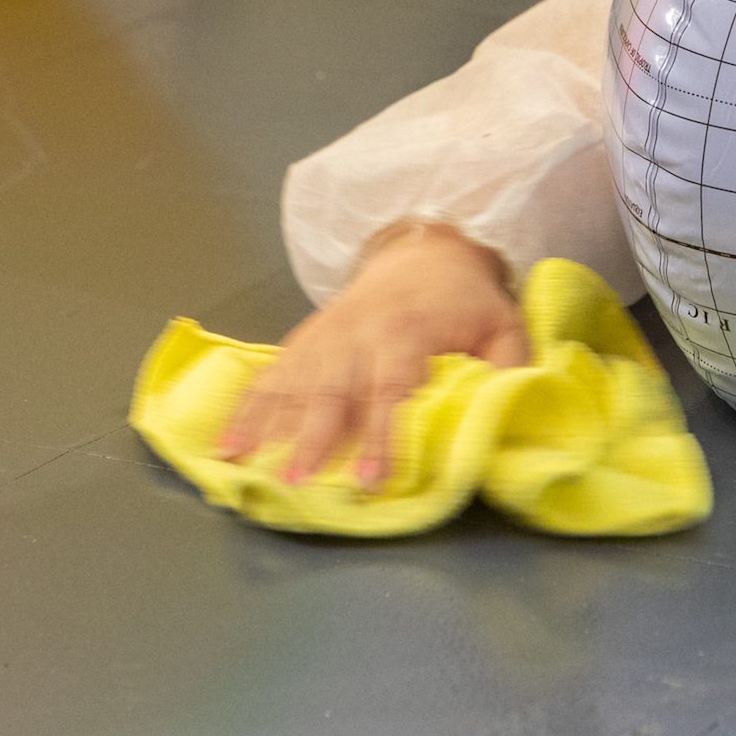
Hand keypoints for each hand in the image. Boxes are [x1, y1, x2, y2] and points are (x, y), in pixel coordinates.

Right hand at [216, 223, 529, 488]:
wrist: (422, 254)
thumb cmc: (465, 302)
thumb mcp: (505, 325)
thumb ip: (510, 367)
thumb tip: (507, 413)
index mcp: (408, 330)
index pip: (392, 388)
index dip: (381, 437)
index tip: (369, 480)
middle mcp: (358, 333)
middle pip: (332, 389)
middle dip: (312, 437)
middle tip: (297, 481)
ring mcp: (325, 337)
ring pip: (292, 383)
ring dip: (266, 427)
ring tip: (242, 466)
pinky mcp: (304, 342)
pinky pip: (270, 376)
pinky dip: (245, 410)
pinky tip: (225, 444)